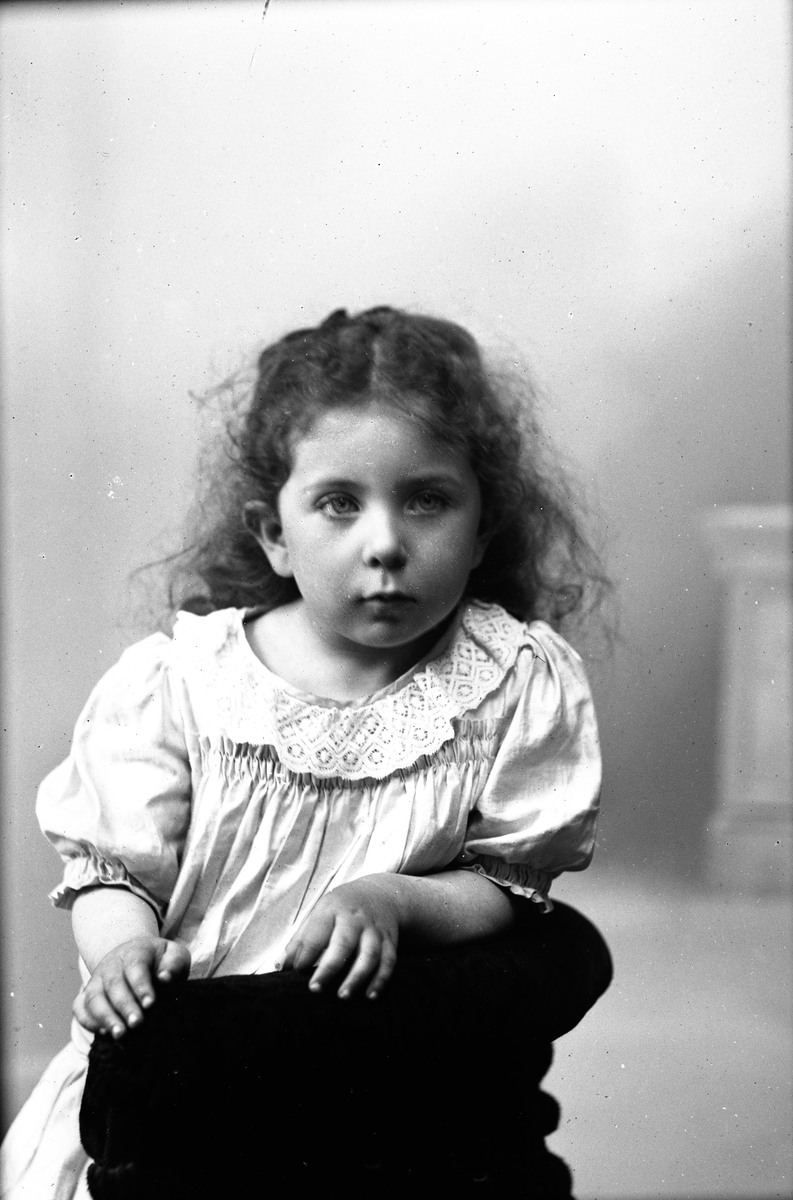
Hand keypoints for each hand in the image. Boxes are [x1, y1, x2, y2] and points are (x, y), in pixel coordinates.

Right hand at [73, 936, 190, 1037]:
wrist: (138, 958)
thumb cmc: (161, 961)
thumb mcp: (174, 955)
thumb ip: (173, 964)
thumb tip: (165, 978)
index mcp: (134, 951)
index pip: (135, 966)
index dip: (141, 986)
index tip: (150, 1004)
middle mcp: (111, 964)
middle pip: (113, 984)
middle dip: (124, 1006)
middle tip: (137, 1024)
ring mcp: (96, 979)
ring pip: (93, 998)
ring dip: (105, 1017)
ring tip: (120, 1035)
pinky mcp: (86, 995)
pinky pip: (79, 1008)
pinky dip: (88, 1022)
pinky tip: (104, 1033)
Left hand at [282, 878, 399, 999]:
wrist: (380, 894)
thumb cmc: (341, 909)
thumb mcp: (320, 914)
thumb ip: (301, 939)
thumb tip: (281, 966)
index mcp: (333, 909)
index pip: (317, 933)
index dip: (305, 954)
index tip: (295, 971)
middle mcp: (355, 919)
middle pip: (344, 943)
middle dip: (329, 967)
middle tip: (315, 989)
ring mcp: (374, 930)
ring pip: (369, 954)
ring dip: (357, 977)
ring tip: (343, 996)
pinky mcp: (390, 941)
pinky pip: (389, 961)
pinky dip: (381, 979)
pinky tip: (370, 996)